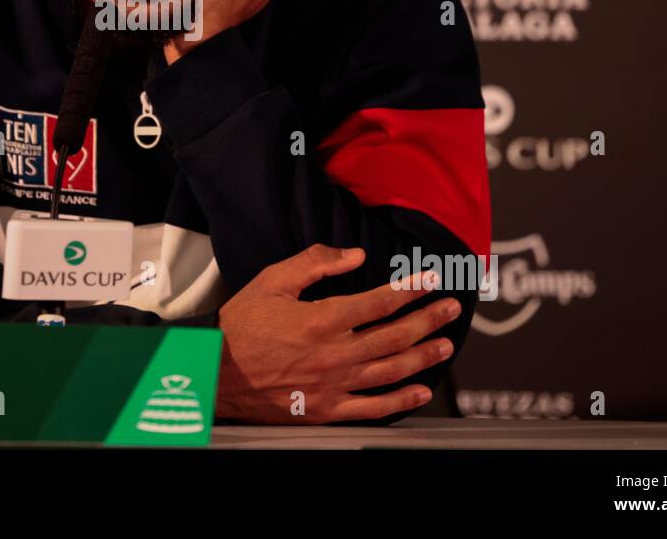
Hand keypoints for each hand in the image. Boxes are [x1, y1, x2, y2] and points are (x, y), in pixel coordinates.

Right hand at [213, 243, 460, 423]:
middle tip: (451, 308)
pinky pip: (372, 408)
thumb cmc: (241, 324)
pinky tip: (420, 391)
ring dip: (423, 356)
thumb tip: (355, 255)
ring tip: (445, 344)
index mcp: (321, 320)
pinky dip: (400, 401)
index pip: (379, 302)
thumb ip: (315, 263)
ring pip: (390, 371)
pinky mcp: (326, 410)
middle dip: (427, 319)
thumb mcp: (272, 281)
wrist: (215, 372)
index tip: (432, 279)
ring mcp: (333, 385)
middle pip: (394, 336)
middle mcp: (334, 354)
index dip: (411, 288)